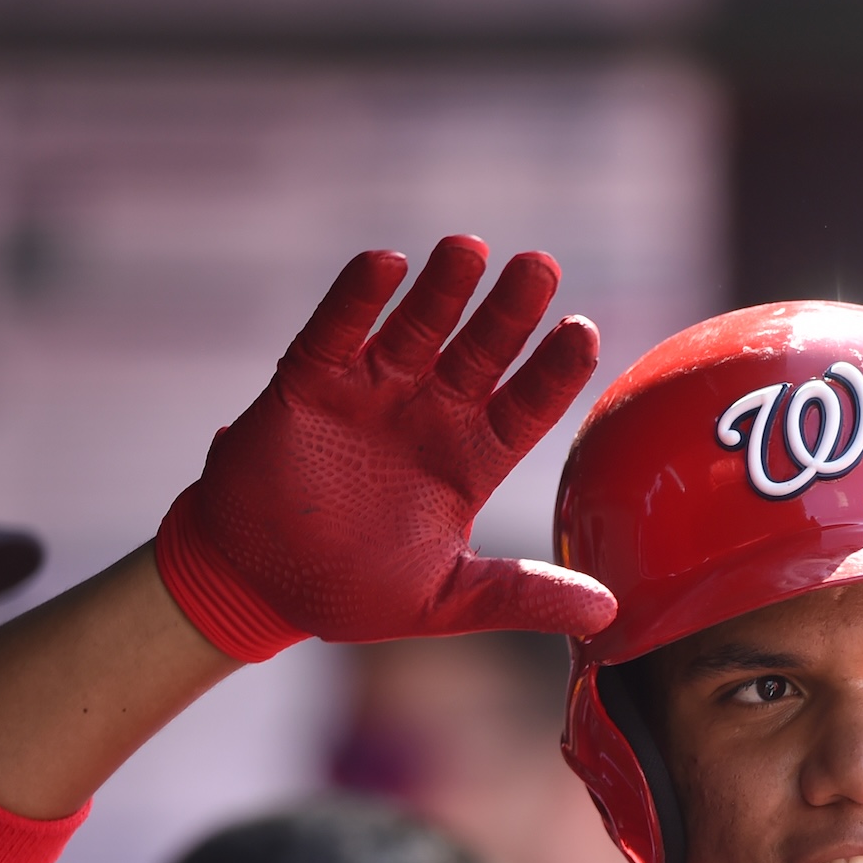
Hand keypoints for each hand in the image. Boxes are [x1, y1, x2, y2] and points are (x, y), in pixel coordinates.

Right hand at [157, 235, 615, 658]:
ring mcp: (370, 393)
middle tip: (540, 267)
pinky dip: (358, 298)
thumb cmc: (351, 592)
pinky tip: (386, 264)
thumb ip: (521, 597)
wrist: (255, 586)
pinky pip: (336, 331)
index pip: (525, 406)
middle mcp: (427, 415)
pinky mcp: (309, 384)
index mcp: (469, 460)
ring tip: (470, 248)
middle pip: (480, 351)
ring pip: (416, 327)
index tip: (582, 332)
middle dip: (509, 310)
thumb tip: (608, 614)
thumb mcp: (447, 601)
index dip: (553, 371)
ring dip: (442, 289)